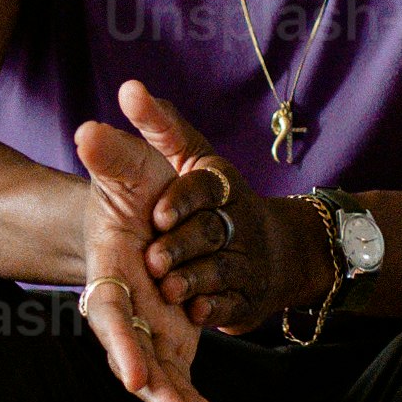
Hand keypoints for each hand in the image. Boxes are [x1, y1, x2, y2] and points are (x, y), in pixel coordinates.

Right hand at [70, 93, 218, 401]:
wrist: (148, 207)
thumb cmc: (132, 187)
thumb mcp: (128, 165)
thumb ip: (112, 152)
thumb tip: (89, 129)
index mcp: (111, 273)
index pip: (111, 314)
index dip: (121, 344)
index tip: (134, 376)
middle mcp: (127, 307)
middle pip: (134, 355)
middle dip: (154, 388)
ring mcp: (150, 327)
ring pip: (158, 373)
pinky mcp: (173, 338)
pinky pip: (181, 376)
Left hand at [120, 86, 333, 335]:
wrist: (272, 251)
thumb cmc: (211, 198)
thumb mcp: (190, 157)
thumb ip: (160, 127)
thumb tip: (129, 89)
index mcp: (221, 183)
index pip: (205, 186)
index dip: (183, 200)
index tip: (158, 215)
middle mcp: (239, 220)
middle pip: (211, 232)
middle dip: (184, 247)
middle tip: (155, 261)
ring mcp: (247, 260)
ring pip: (221, 271)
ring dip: (194, 280)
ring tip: (169, 288)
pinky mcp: (248, 298)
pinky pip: (233, 305)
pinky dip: (215, 309)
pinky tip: (196, 311)